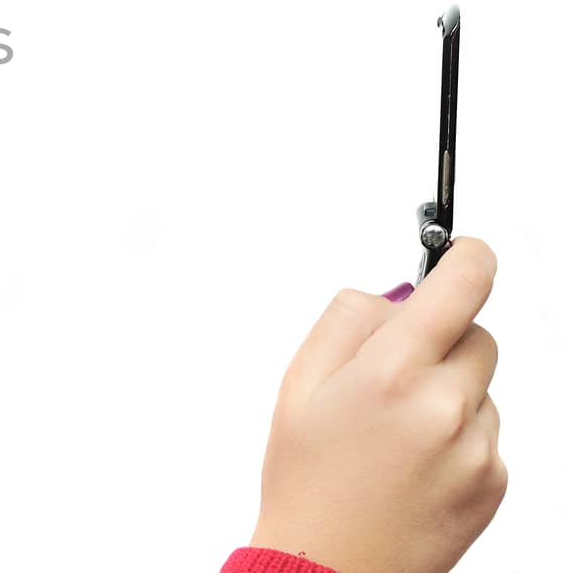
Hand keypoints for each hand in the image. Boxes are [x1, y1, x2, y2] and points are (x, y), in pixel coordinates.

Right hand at [250, 236, 506, 572]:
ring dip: (449, 391)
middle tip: (393, 372)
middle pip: (476, 335)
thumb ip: (347, 320)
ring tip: (393, 433)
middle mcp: (445, 407)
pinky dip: (457, 434)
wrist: (329, 566)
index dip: (468, 257)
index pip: (462, 288)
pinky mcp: (494, 482)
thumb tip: (396, 294)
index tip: (465, 251)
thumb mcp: (298, 383)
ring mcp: (477, 448)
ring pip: (481, 386)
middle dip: (441, 339)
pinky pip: (486, 431)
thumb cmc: (306, 477)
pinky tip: (413, 463)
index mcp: (392, 373)